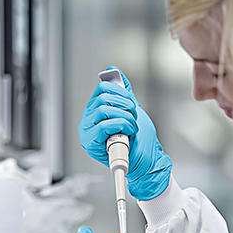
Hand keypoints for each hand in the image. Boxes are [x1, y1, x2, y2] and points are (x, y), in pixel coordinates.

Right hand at [79, 67, 172, 200]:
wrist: (145, 162)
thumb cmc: (138, 140)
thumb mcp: (131, 110)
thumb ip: (122, 91)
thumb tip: (113, 70)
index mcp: (96, 110)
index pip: (102, 88)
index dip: (120, 91)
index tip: (131, 100)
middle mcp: (89, 119)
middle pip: (102, 97)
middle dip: (124, 104)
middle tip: (134, 115)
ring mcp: (88, 131)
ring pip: (103, 109)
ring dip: (125, 117)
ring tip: (132, 127)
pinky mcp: (90, 142)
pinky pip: (104, 125)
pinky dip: (121, 126)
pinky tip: (127, 133)